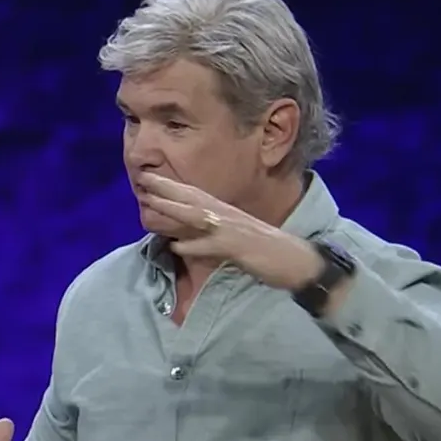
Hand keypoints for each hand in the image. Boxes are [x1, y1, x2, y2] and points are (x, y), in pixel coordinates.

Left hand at [136, 173, 322, 290]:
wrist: (296, 261)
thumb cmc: (264, 251)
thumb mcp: (233, 238)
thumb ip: (208, 236)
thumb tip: (180, 239)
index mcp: (226, 212)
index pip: (194, 195)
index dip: (171, 187)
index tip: (148, 178)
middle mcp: (227, 216)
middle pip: (193, 198)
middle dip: (167, 189)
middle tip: (143, 179)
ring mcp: (232, 231)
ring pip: (198, 217)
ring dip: (174, 210)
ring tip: (151, 204)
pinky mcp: (239, 248)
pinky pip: (213, 247)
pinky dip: (195, 247)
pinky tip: (177, 247)